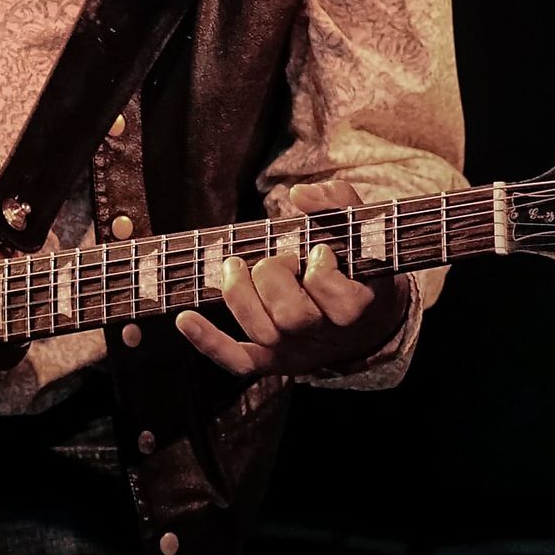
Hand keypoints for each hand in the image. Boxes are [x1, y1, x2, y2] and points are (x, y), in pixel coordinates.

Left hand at [175, 181, 409, 378]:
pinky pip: (238, 360)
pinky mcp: (273, 359)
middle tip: (278, 258)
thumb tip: (300, 194)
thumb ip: (336, 201)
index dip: (323, 272)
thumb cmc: (356, 261)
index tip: (319, 251)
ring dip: (241, 296)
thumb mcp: (360, 227)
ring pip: (263, 333)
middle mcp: (326, 335)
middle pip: (292, 317)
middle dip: (274, 277)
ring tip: (236, 267)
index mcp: (357, 307)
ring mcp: (297, 350)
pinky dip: (209, 342)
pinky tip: (186, 320)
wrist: (368, 316)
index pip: (340, 301)